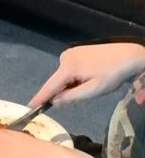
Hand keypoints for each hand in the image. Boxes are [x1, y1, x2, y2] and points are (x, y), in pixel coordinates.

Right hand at [28, 42, 144, 108]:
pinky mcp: (76, 51)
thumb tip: (54, 101)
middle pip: (58, 81)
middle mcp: (64, 58)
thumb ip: (72, 96)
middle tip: (86, 92)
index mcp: (68, 67)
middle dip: (65, 90)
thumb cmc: (112, 74)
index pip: (50, 86)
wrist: (128, 55)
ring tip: (92, 82)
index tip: (30, 106)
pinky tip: (90, 74)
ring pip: (65, 76)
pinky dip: (75, 76)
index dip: (40, 97)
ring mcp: (70, 53)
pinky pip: (70, 69)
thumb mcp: (94, 90)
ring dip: (72, 83)